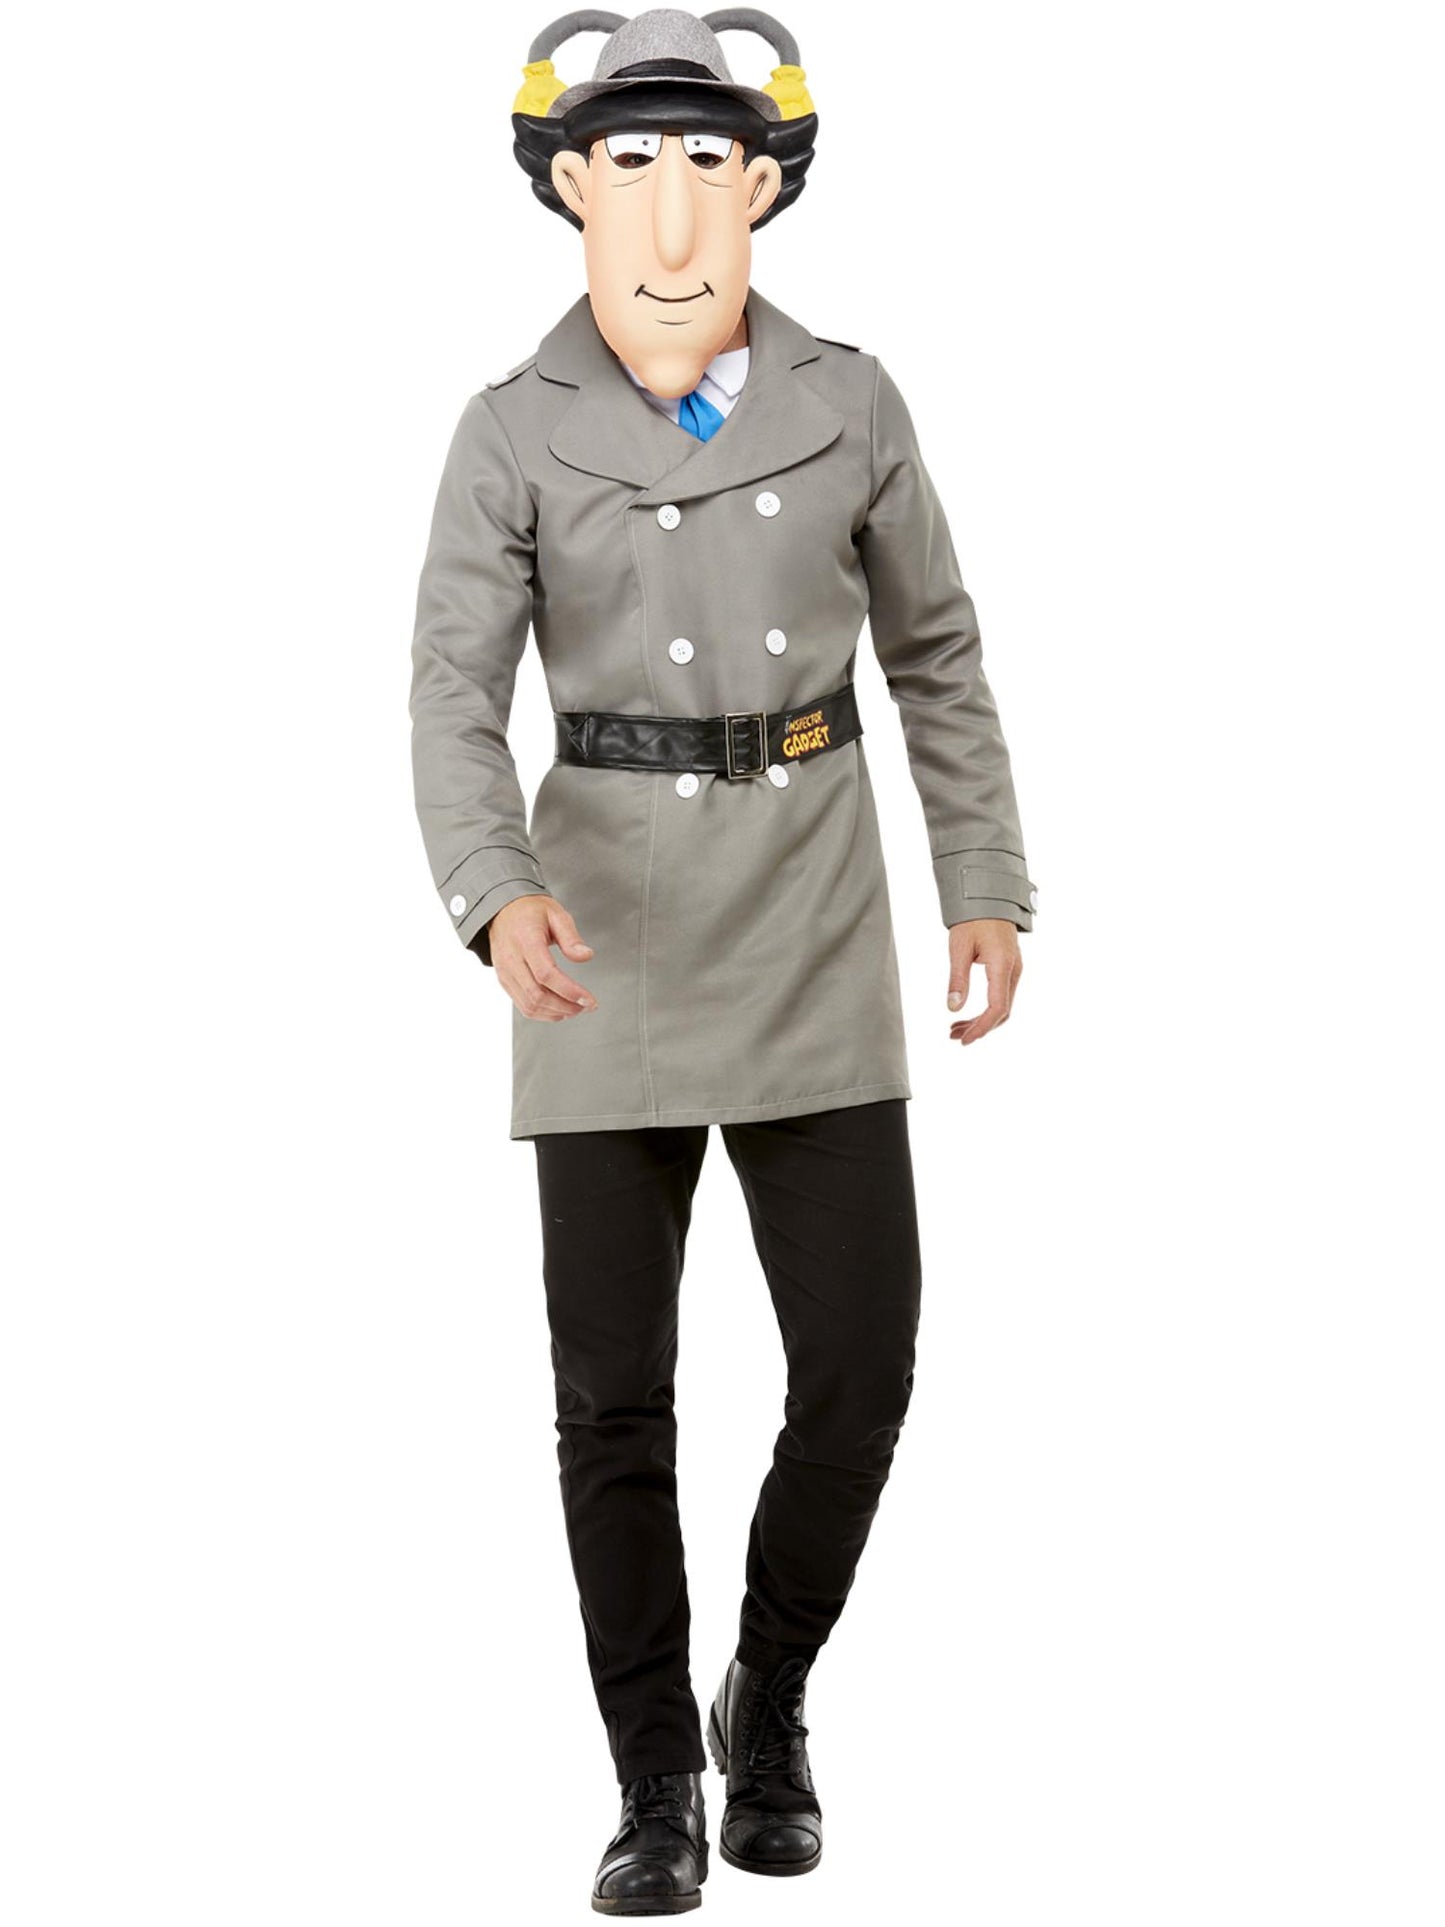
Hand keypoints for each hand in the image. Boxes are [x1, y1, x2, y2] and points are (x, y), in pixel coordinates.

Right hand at [489, 895, 597, 1020]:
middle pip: (537, 994)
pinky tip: (558, 1010)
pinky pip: (522, 1004)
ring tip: (575, 1009)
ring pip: (529, 1004)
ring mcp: (505, 972)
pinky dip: (542, 1013)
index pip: (546, 974)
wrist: (503, 909)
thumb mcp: (556, 914)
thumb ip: (571, 937)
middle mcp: (511, 959)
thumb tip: (585, 956)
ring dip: (555, 1013)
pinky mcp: (504, 980)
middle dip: (565, 1006)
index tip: (588, 999)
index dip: (569, 991)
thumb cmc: (530, 911)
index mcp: (526, 940)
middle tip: (586, 1006)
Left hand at [946, 918, 1021, 1045]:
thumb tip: (953, 1008)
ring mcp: (1014, 970)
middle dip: (979, 1028)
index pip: (997, 1007)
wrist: (989, 896)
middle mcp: (1014, 970)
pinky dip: (986, 1009)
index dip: (982, 1027)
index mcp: (1003, 965)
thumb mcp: (959, 948)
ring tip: (956, 1029)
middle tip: (954, 1036)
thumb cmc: (973, 918)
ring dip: (981, 1020)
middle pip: (1002, 1012)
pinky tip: (968, 1014)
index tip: (965, 1039)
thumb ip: (957, 978)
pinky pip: (1001, 996)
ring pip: (1002, 1005)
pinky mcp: (1009, 968)